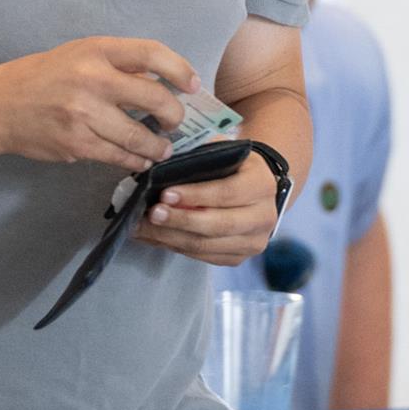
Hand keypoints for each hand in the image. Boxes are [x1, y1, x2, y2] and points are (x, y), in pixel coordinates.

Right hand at [0, 38, 198, 173]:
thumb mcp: (80, 55)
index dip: (180, 69)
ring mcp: (84, 114)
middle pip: (155, 98)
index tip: (192, 85)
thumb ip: (118, 66)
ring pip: (139, 136)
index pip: (152, 54)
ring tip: (162, 148)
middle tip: (175, 122)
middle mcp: (92, 79)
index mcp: (96, 50)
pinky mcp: (77, 144)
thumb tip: (163, 84)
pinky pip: (118, 156)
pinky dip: (135, 160)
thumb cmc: (44, 76)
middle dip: (174, 115)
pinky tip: (139, 159)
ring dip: (158, 146)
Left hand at [134, 152, 279, 265]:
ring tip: (144, 227)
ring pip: (207, 245)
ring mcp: (253, 242)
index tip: (166, 194)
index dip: (195, 195)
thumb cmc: (234, 167)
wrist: (256, 190)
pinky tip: (156, 237)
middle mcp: (264, 217)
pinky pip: (203, 256)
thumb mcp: (225, 152)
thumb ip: (201, 159)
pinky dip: (176, 247)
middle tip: (152, 214)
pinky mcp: (239, 257)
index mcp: (261, 185)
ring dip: (171, 237)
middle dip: (180, 220)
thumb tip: (164, 170)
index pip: (227, 193)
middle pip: (217, 225)